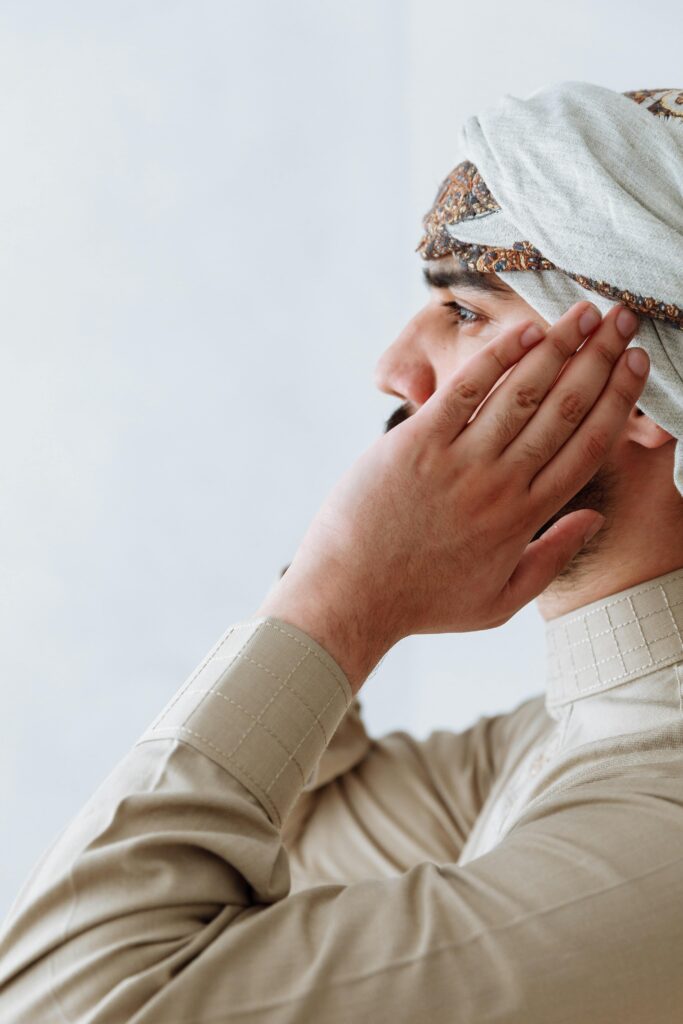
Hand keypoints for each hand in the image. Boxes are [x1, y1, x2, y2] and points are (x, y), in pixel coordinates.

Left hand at [256, 302, 647, 689]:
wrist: (351, 596)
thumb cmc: (423, 602)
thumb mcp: (499, 602)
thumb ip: (551, 558)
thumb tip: (594, 518)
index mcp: (525, 519)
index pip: (587, 447)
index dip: (618, 400)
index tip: (637, 364)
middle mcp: (500, 484)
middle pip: (564, 410)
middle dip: (600, 358)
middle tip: (623, 319)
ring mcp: (458, 461)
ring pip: (523, 393)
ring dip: (559, 347)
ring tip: (587, 313)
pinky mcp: (416, 443)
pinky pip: (466, 391)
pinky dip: (498, 358)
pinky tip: (525, 331)